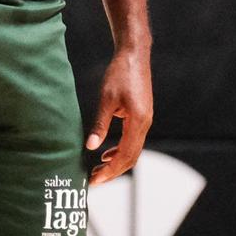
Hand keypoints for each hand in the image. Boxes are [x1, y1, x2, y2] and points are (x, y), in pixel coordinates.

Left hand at [87, 46, 152, 185]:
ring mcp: (145, 120)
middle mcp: (145, 123)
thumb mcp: (106, 99)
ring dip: (117, 163)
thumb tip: (90, 147)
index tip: (95, 180)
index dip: (110, 171)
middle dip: (113, 171)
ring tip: (98, 170)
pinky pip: (133, 140)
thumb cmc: (120, 73)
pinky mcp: (142, 116)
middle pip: (131, 157)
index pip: (125, 155)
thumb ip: (100, 124)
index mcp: (138, 121)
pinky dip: (121, 151)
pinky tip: (106, 153)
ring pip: (133, 150)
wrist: (134, 55)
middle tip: (94, 180)